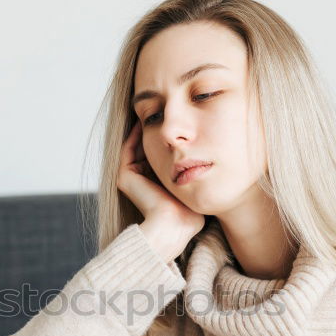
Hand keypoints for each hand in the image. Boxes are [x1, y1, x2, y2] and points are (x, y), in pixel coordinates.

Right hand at [117, 121, 205, 262]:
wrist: (174, 225)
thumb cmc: (190, 212)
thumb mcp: (195, 186)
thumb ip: (196, 170)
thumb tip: (211, 154)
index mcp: (155, 184)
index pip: (161, 154)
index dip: (170, 139)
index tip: (182, 123)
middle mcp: (140, 181)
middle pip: (148, 148)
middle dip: (157, 129)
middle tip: (167, 110)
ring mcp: (130, 178)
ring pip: (138, 145)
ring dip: (146, 128)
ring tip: (158, 110)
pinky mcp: (124, 176)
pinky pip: (129, 147)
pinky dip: (137, 133)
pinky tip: (148, 119)